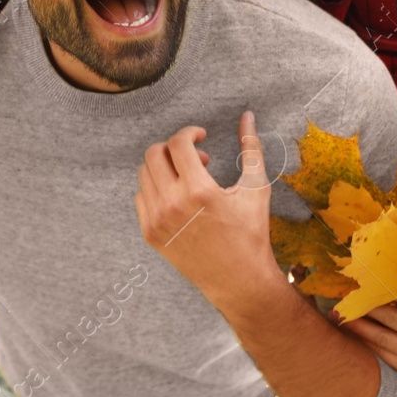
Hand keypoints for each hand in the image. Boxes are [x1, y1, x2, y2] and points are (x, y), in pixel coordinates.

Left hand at [135, 111, 286, 315]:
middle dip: (173, 147)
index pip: (178, 143)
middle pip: (153, 154)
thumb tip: (248, 116)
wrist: (238, 280)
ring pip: (144, 174)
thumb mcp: (256, 188)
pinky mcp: (150, 234)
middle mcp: (172, 204)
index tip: (201, 136)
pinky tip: (177, 196)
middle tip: (194, 157)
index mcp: (198, 191)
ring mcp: (158, 221)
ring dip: (164, 167)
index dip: (189, 133)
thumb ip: (251, 148)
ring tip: (188, 178)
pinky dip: (155, 189)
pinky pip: (140, 197)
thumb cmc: (251, 233)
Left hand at [340, 287, 396, 387]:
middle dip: (365, 306)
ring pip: (382, 338)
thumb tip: (386, 281)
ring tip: (341, 316)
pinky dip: (366, 342)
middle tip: (346, 296)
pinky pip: (383, 355)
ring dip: (359, 326)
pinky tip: (354, 334)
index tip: (368, 279)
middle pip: (392, 318)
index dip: (389, 287)